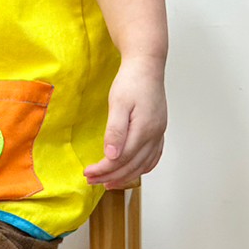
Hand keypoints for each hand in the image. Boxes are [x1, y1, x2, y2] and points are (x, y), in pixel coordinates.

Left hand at [84, 57, 166, 188]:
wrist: (147, 65)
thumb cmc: (131, 81)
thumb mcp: (118, 103)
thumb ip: (115, 131)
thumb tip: (112, 156)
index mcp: (144, 129)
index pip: (122, 159)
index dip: (104, 169)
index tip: (88, 173)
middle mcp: (155, 134)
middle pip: (133, 165)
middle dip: (111, 176)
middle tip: (92, 181)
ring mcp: (159, 133)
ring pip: (144, 164)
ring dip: (126, 176)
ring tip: (108, 183)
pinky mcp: (159, 129)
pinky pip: (153, 156)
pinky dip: (142, 168)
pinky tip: (132, 171)